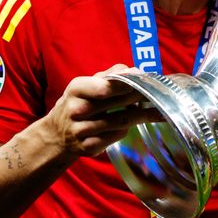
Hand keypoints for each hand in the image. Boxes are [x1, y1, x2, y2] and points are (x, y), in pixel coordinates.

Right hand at [45, 64, 162, 157]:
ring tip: (157, 110)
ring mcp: (81, 130)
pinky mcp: (88, 147)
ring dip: (141, 116)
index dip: (127, 84)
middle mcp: (77, 110)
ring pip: (121, 122)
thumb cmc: (78, 103)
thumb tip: (135, 70)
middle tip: (160, 95)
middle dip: (141, 99)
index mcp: (76, 89)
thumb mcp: (87, 84)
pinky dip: (127, 130)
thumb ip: (111, 75)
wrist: (57, 134)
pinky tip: (134, 124)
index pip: (105, 87)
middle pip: (118, 104)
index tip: (145, 81)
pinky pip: (116, 136)